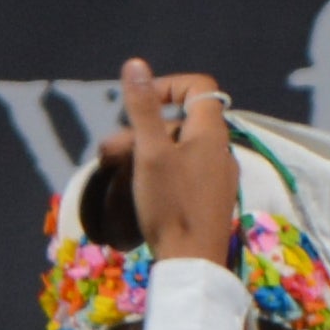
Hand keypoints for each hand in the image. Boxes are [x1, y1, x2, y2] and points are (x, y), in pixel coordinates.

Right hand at [118, 59, 238, 267]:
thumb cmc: (172, 205)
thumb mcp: (150, 152)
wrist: (193, 264)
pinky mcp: (211, 199)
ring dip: (144, 151)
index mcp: (211, 132)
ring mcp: (218, 176)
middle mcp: (220, 149)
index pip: (198, 86)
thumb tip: (135, 64)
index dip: (168, 85)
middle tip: (109, 149)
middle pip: (181, 122)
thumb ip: (143, 108)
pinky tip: (137, 188)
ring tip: (112, 168)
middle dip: (141, 128)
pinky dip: (159, 171)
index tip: (140, 103)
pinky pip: (185, 172)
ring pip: (178, 150)